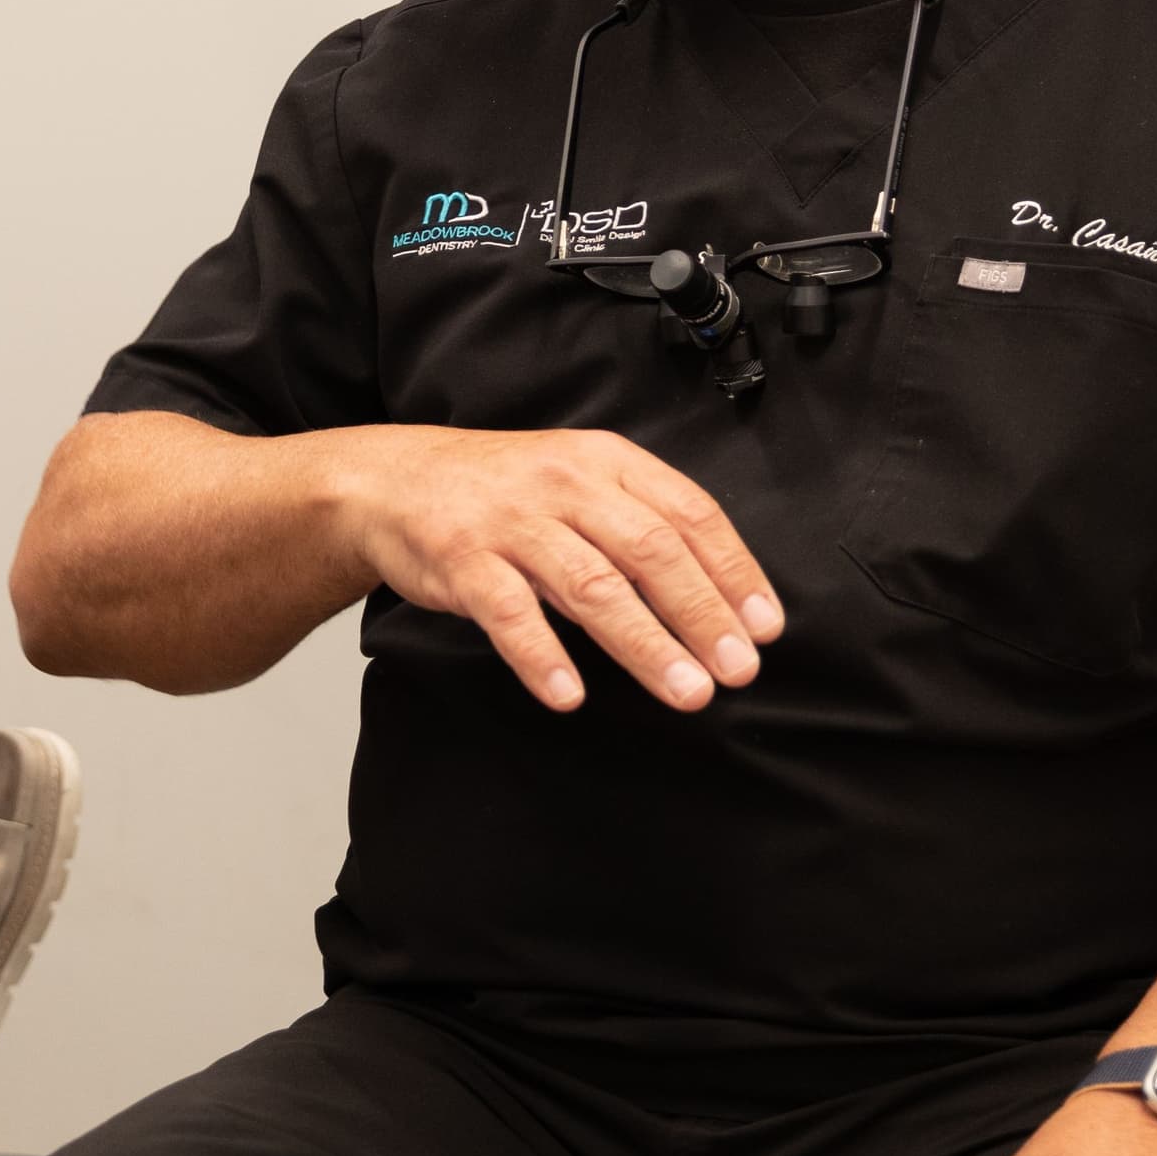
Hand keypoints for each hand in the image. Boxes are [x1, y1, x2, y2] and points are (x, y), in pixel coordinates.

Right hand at [332, 425, 780, 712]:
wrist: (392, 480)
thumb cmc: (499, 492)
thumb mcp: (576, 480)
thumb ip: (636, 524)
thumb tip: (714, 599)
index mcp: (605, 461)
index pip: (688, 512)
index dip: (733, 570)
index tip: (764, 626)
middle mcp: (564, 484)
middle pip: (650, 550)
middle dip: (702, 614)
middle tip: (736, 669)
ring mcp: (511, 521)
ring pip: (591, 584)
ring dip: (644, 643)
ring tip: (684, 690)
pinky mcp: (462, 559)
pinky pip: (508, 612)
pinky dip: (542, 656)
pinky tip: (570, 694)